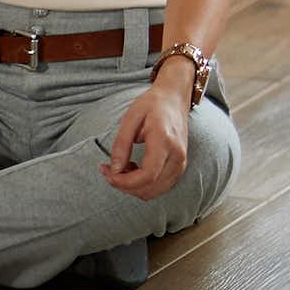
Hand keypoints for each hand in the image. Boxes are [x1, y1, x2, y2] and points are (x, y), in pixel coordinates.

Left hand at [102, 78, 192, 199]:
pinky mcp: (181, 164)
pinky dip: (144, 185)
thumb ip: (121, 145)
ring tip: (122, 169)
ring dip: (134, 187)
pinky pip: (161, 186)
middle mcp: (177, 154)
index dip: (124, 182)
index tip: (107, 172)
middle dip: (125, 186)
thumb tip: (114, 170)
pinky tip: (134, 170)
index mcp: (164, 141)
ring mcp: (182, 160)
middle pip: (151, 187)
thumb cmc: (151, 105)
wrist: (174, 98)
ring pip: (156, 190)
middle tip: (108, 170)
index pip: (147, 175)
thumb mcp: (130, 118)